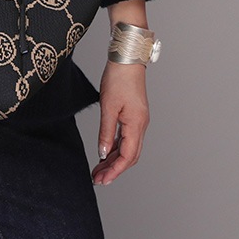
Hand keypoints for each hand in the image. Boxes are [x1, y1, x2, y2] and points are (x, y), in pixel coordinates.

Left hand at [92, 61, 149, 185]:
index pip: (127, 157)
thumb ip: (106, 132)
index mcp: (136, 125)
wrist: (127, 59)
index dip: (115, 171)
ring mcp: (139, 120)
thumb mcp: (108, 106)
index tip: (102, 180)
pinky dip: (116, 147)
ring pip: (129, 148)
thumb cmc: (118, 78)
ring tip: (99, 168)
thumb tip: (103, 153)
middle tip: (98, 179)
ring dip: (115, 160)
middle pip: (130, 156)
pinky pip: (127, 137)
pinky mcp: (134, 115)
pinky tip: (106, 151)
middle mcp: (141, 125)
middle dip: (114, 169)